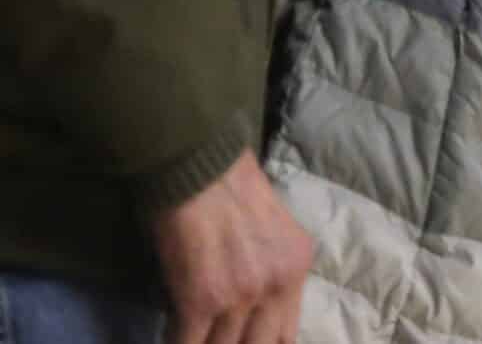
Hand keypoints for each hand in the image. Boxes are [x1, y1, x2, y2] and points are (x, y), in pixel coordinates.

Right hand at [148, 149, 313, 343]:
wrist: (200, 168)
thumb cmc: (231, 189)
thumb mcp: (273, 233)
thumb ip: (272, 273)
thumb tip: (255, 312)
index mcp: (295, 268)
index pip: (287, 335)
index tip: (246, 343)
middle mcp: (275, 286)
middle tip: (218, 339)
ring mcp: (240, 296)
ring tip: (198, 338)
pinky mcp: (200, 301)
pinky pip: (188, 343)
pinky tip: (172, 340)